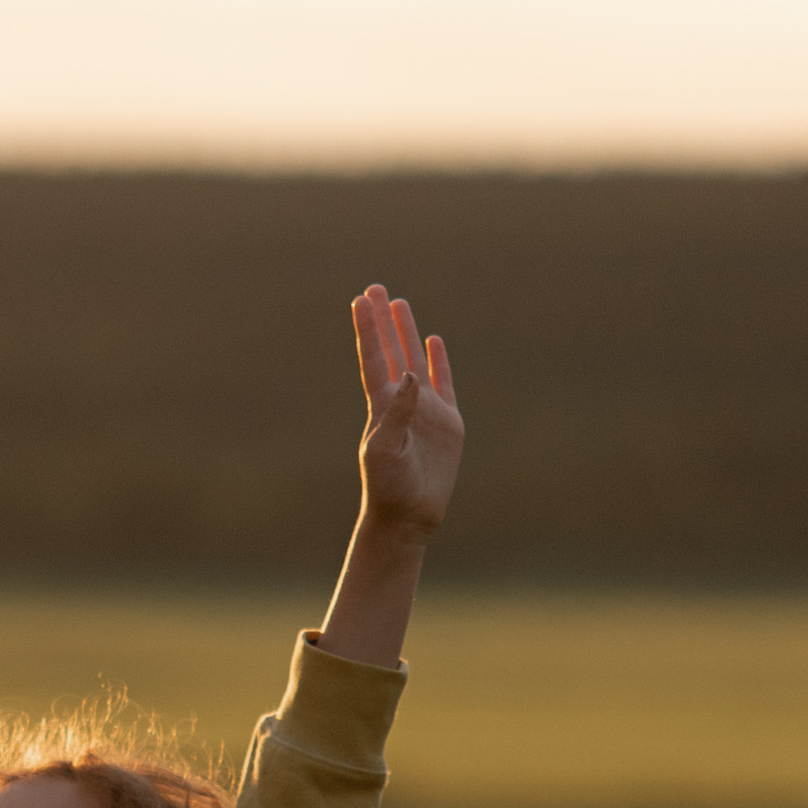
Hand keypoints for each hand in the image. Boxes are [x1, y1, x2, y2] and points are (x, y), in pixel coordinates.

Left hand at [352, 284, 462, 539]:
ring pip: (415, 360)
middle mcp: (401, 402)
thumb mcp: (386, 450)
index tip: (360, 300)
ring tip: (399, 304)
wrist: (408, 518)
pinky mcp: (446, 422)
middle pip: (390, 351)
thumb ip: (397, 413)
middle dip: (383, 321)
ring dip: (407, 333)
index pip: (373, 358)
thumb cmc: (389, 488)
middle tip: (375, 288)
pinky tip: (433, 341)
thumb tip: (410, 375)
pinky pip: (443, 382)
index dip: (368, 329)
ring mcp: (424, 410)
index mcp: (381, 407)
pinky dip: (439, 361)